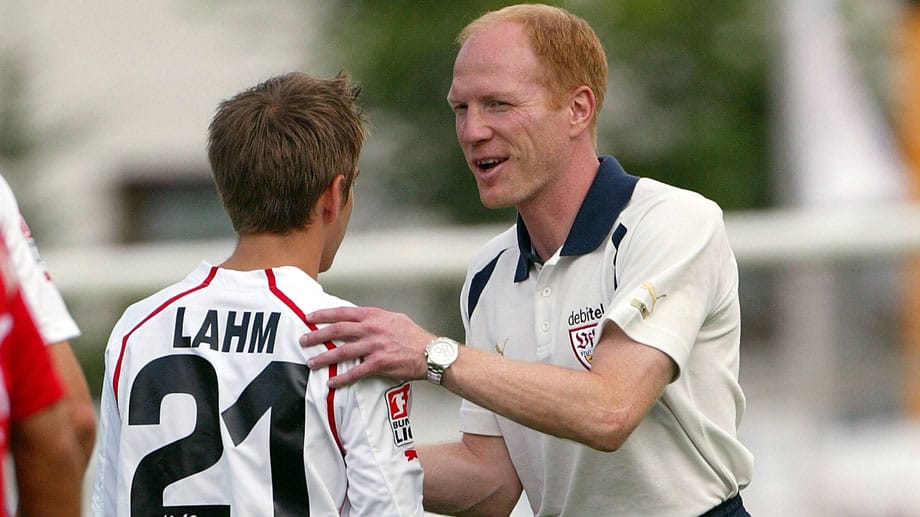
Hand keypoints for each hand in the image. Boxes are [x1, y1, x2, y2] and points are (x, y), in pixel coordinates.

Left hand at [299, 306, 435, 387]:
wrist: (429, 353)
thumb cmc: (413, 336)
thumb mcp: (394, 318)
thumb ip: (375, 318)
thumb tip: (360, 319)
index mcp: (374, 316)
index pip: (342, 313)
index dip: (323, 315)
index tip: (309, 318)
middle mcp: (372, 329)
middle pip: (337, 330)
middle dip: (317, 335)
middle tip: (303, 340)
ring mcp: (374, 346)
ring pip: (342, 351)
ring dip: (324, 358)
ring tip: (312, 363)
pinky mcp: (379, 364)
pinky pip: (355, 372)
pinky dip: (342, 378)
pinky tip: (332, 382)